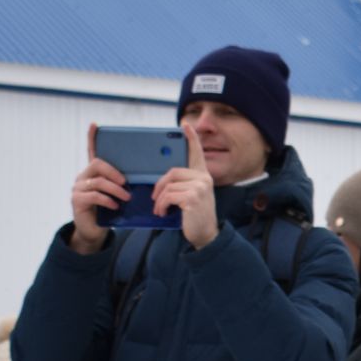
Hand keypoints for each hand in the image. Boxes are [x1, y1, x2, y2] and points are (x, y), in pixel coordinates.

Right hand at [69, 124, 130, 254]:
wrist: (94, 232)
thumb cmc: (108, 212)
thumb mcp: (116, 196)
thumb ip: (121, 185)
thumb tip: (141, 179)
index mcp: (92, 173)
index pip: (91, 151)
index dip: (92, 138)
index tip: (94, 124)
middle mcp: (82, 177)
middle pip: (97, 164)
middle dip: (114, 172)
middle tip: (126, 182)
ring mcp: (78, 188)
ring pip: (98, 181)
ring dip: (115, 189)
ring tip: (126, 197)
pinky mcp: (77, 201)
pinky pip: (94, 195)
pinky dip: (107, 199)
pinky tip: (115, 205)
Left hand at [157, 132, 219, 248]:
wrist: (205, 236)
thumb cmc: (195, 217)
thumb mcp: (192, 197)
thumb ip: (184, 184)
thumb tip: (165, 180)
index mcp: (204, 176)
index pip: (197, 153)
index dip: (191, 138)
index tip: (185, 125)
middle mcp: (204, 179)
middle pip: (173, 172)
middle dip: (160, 186)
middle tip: (155, 199)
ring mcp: (199, 188)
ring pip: (168, 186)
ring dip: (160, 200)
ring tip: (160, 210)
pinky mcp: (192, 198)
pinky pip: (168, 196)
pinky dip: (162, 206)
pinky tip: (163, 213)